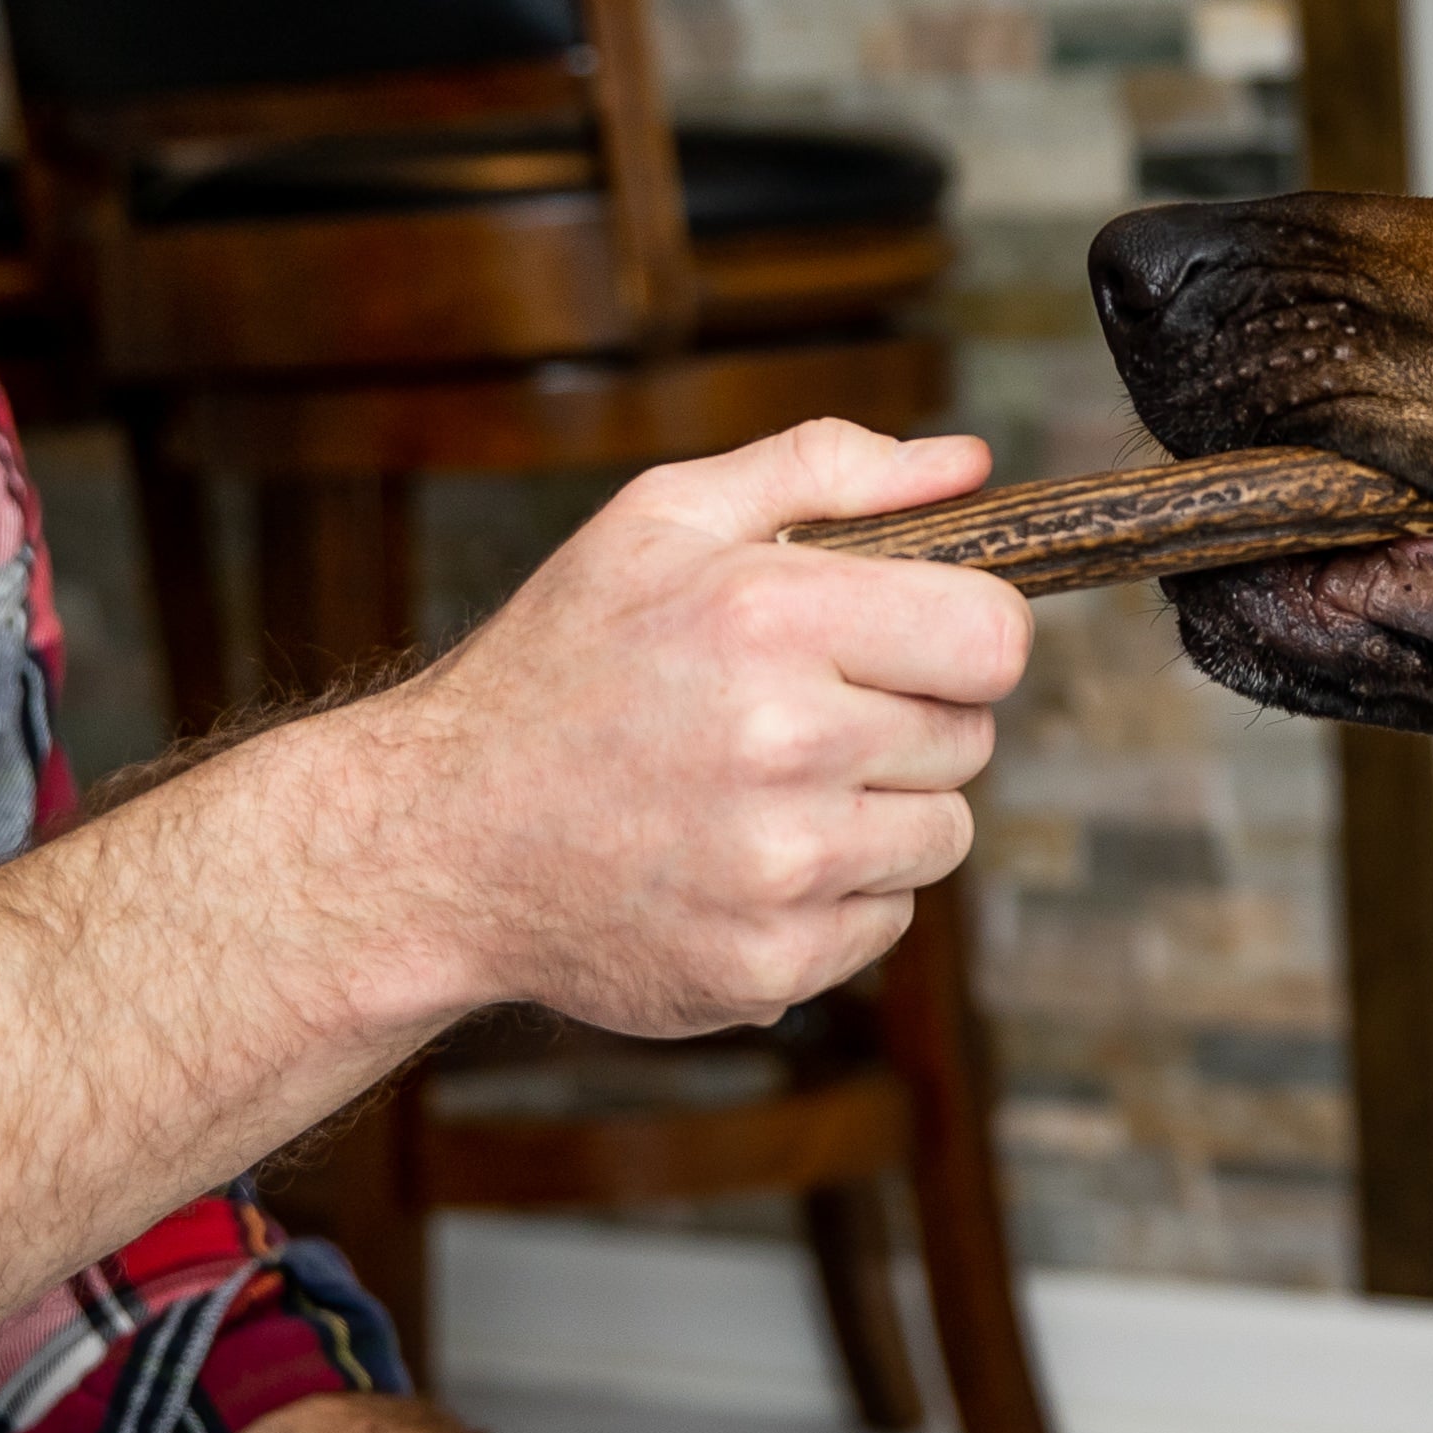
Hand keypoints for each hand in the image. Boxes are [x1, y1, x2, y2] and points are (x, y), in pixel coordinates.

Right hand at [336, 422, 1029, 1040]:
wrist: (438, 840)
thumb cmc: (556, 668)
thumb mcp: (658, 522)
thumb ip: (822, 472)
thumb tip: (969, 466)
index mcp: (769, 616)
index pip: (994, 637)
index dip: (964, 634)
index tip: (910, 643)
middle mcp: (785, 745)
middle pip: (970, 739)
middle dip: (904, 719)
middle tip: (793, 716)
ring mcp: (780, 870)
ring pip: (940, 836)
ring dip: (878, 811)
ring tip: (762, 790)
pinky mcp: (772, 966)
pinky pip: (885, 920)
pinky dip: (834, 895)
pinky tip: (740, 860)